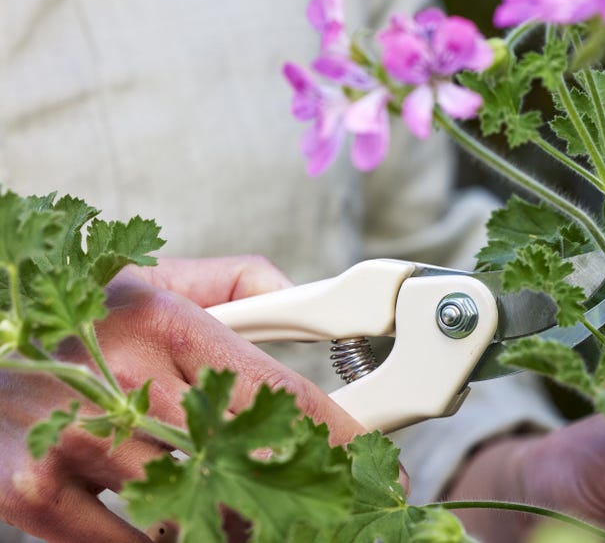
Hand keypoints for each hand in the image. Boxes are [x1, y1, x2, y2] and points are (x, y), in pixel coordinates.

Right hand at [0, 256, 366, 542]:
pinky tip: (199, 529)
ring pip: (196, 517)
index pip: (280, 396)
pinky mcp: (31, 494)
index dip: (341, 442)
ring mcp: (72, 442)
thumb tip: (302, 296)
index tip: (380, 471)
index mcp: (162, 321)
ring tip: (269, 522)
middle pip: (247, 467)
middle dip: (302, 499)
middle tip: (330, 511)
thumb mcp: (154, 276)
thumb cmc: (72, 312)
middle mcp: (119, 379)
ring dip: (245, 529)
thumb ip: (238, 281)